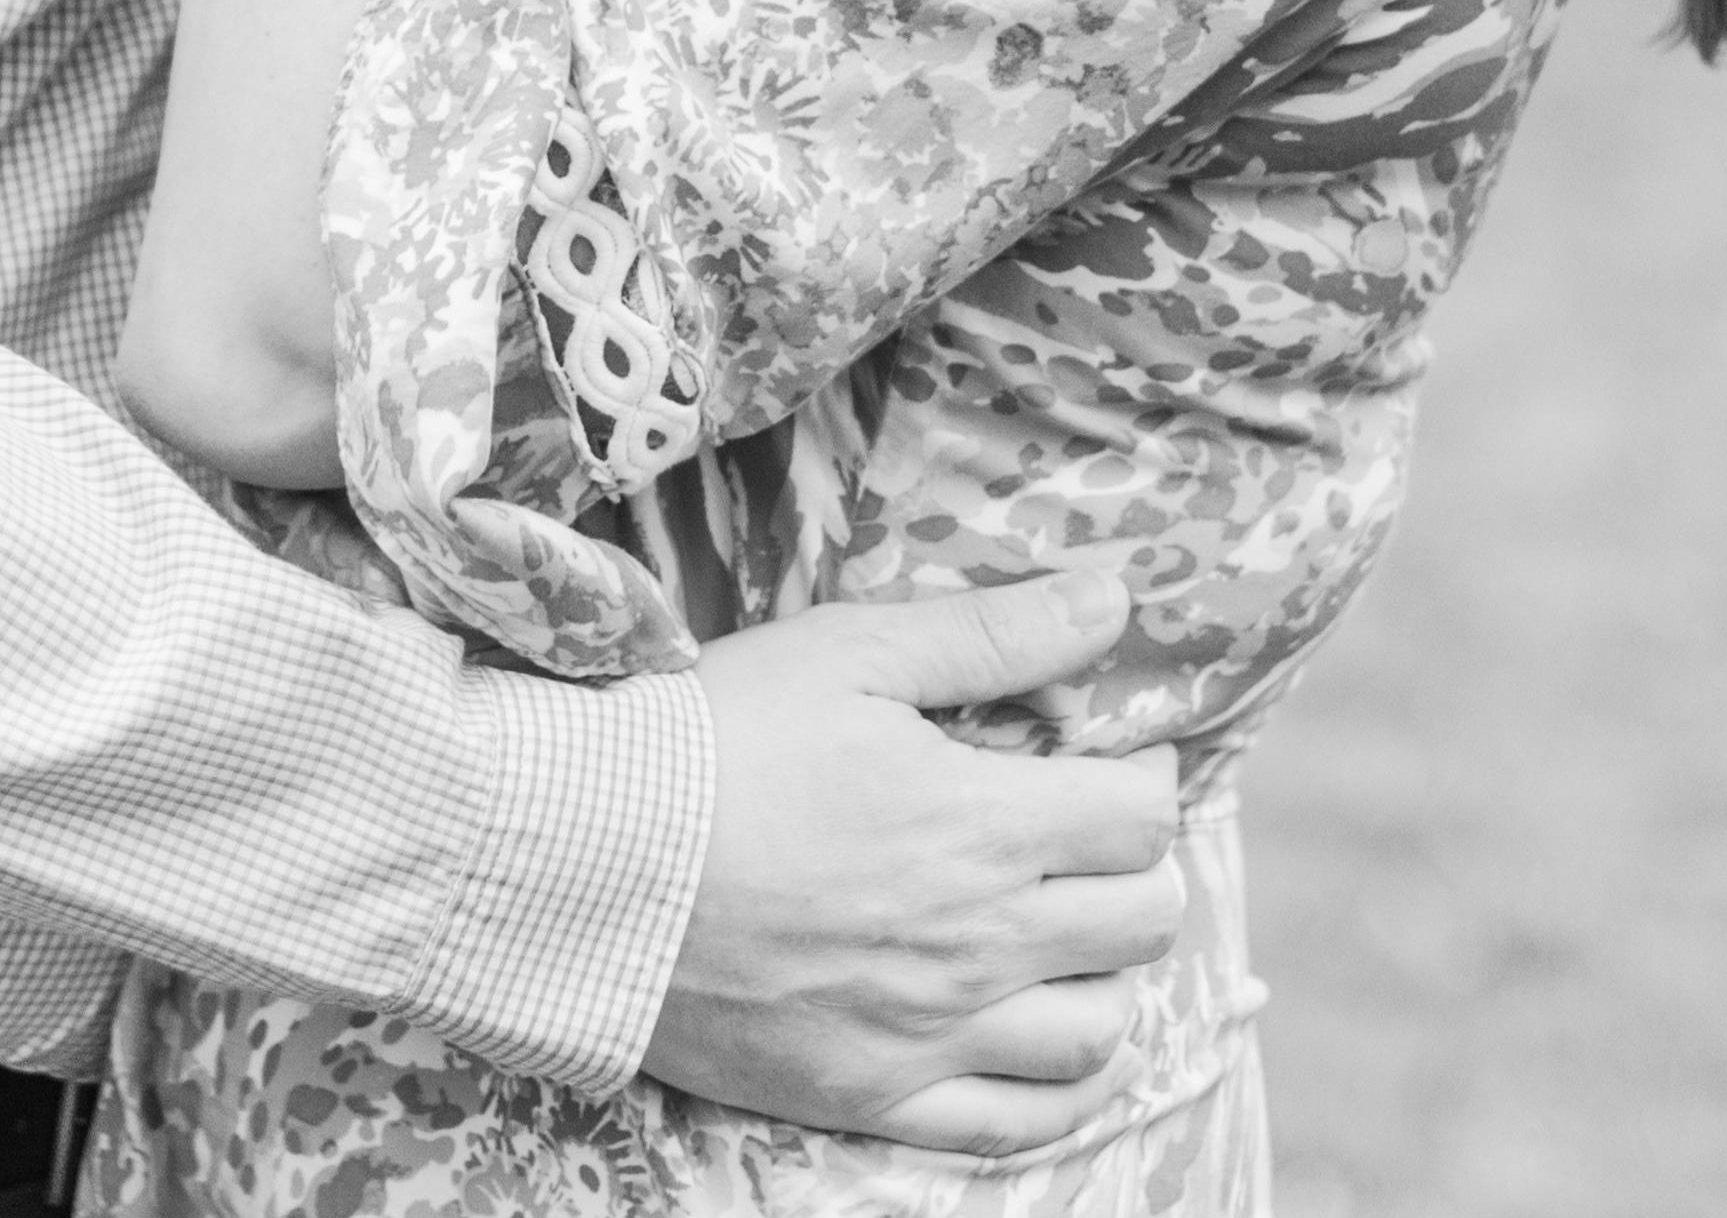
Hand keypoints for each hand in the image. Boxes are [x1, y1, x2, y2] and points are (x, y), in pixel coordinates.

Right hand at [643, 571, 1186, 1159]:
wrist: (584, 864)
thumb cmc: (717, 738)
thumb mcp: (851, 652)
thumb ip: (993, 633)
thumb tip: (1114, 601)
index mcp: (982, 825)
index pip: (1141, 818)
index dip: (1138, 776)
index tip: (1102, 759)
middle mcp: (979, 944)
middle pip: (1142, 923)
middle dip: (1131, 867)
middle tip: (1077, 836)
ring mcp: (931, 1035)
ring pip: (1102, 1033)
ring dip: (1105, 976)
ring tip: (1060, 933)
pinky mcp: (876, 1098)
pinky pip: (1022, 1126)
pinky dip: (1062, 1088)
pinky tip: (1045, 1042)